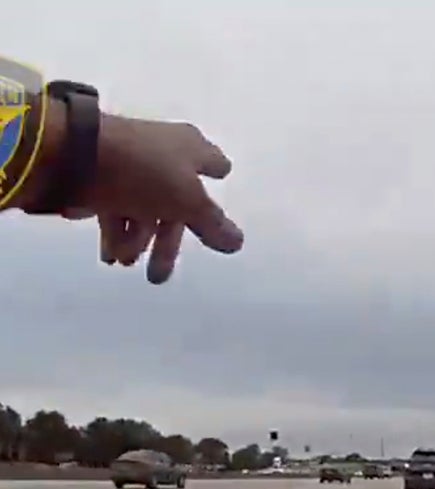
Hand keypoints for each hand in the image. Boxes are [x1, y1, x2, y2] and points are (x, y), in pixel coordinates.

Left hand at [63, 111, 242, 283]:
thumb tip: (238, 242)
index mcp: (190, 149)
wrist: (76, 155)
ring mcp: (130, 163)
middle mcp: (162, 152)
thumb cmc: (146, 173)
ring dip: (137, 240)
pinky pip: (114, 205)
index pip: (214, 162)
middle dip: (166, 240)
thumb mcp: (189, 203)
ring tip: (124, 261)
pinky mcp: (99, 174)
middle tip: (158, 275)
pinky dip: (114, 230)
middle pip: (175, 202)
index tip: (219, 187)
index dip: (217, 173)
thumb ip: (212, 224)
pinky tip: (109, 253)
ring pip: (143, 207)